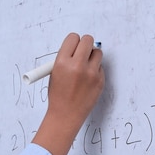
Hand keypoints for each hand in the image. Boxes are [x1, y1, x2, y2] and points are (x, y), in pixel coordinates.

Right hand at [32, 33, 104, 154]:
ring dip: (92, 57)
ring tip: (85, 68)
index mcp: (62, 63)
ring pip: (97, 52)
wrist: (65, 116)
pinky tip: (87, 82)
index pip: (73, 38)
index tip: (73, 47)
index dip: (73, 42)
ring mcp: (91, 73)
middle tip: (82, 52)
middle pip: (88, 40)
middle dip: (85, 44)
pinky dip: (95, 71)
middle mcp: (77, 65)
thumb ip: (66, 59)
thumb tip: (77, 46)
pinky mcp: (100, 80)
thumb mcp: (54, 74)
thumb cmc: (58, 96)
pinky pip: (100, 67)